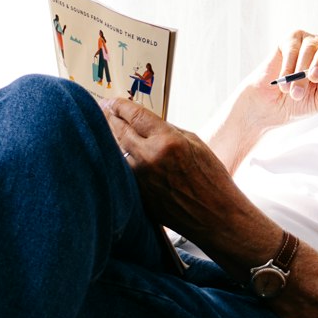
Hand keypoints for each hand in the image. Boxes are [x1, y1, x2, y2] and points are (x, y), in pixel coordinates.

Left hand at [100, 93, 262, 254]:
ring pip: (115, 151)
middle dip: (108, 117)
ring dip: (110, 138)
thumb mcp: (194, 143)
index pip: (133, 115)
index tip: (112, 101)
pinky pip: (122, 171)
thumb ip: (167, 129)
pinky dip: (118, 159)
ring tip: (105, 128)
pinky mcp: (138, 195)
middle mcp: (150, 158)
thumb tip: (142, 121)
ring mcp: (141, 179)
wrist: (215, 216)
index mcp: (168, 141)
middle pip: (118, 131)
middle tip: (102, 110)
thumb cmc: (211, 179)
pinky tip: (116, 152)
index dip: (119, 105)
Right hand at [209, 30, 317, 162]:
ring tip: (294, 93)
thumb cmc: (297, 104)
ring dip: (302, 72)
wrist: (269, 109)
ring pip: (310, 49)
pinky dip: (288, 67)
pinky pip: (292, 48)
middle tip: (314, 78)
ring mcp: (306, 44)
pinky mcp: (288, 42)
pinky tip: (284, 82)